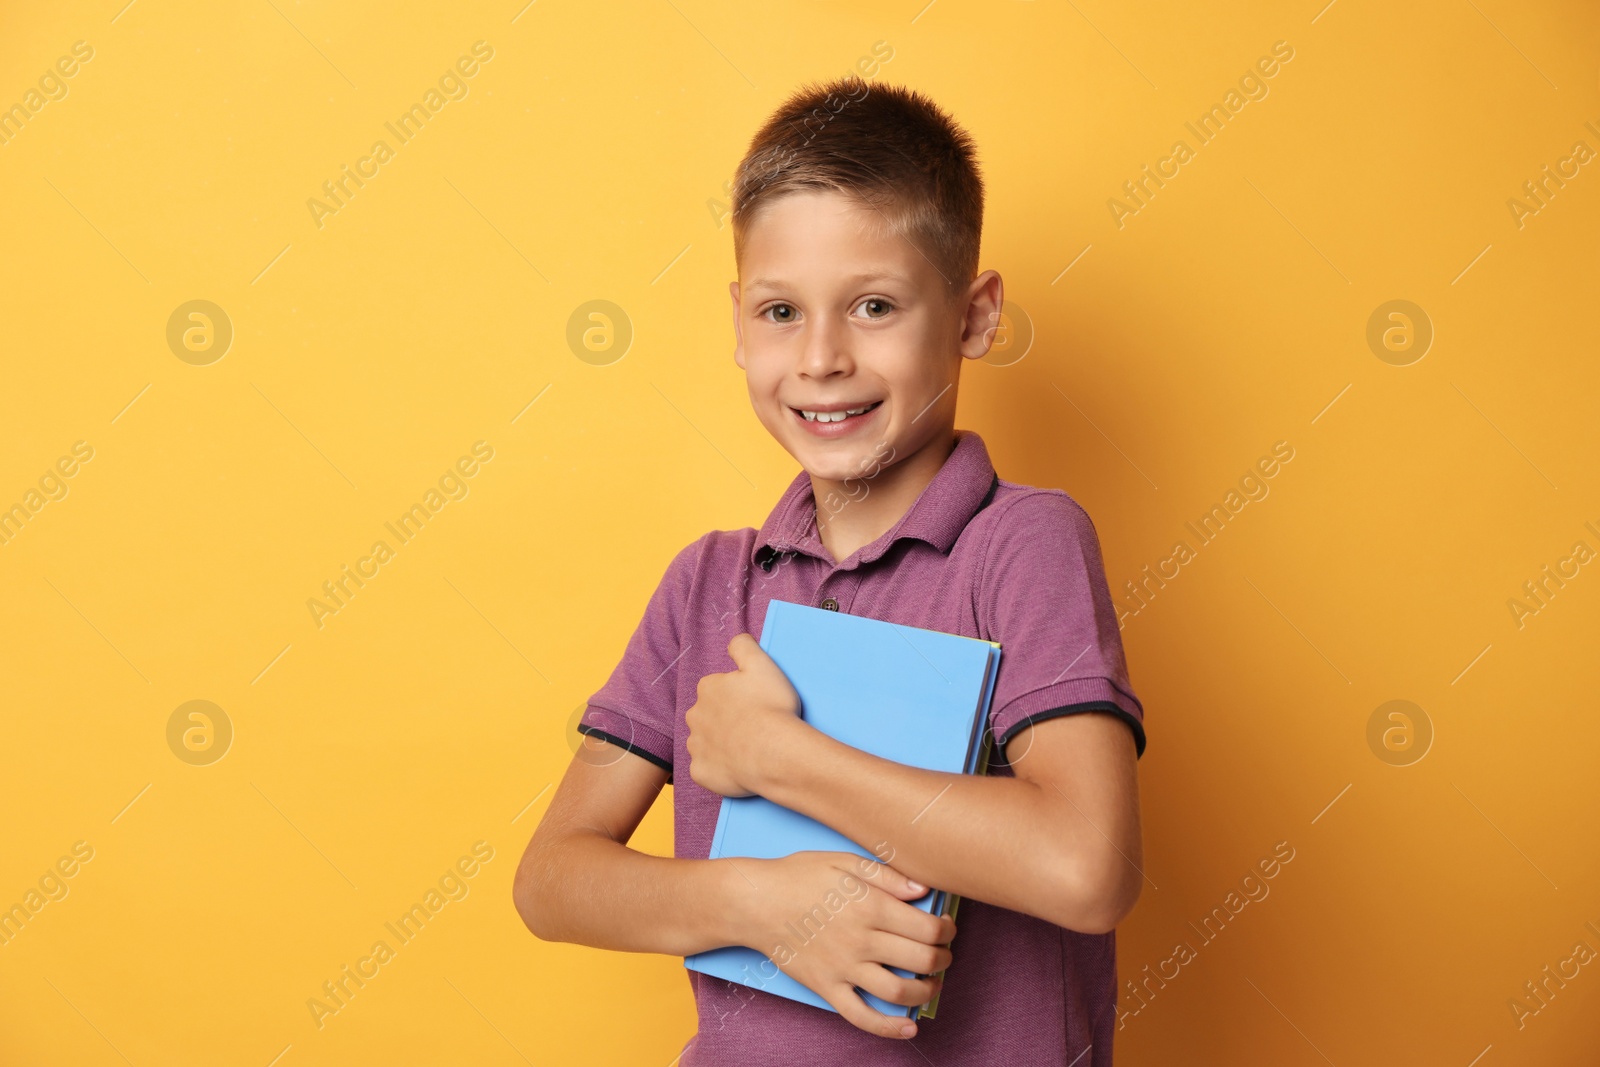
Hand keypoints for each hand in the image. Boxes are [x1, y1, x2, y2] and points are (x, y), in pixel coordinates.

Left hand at [686, 633, 803, 796]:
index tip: (752, 705)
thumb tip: (735, 641)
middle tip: (751, 728)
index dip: (735, 696)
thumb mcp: (762, 664)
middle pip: (707, 715)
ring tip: (747, 750)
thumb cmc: (771, 707)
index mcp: (708, 688)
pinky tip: (737, 768)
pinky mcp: (700, 772)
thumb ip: (744, 646)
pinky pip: (706, 769)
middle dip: (723, 720)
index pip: (716, 688)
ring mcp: (696, 746)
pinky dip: (718, 770)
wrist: (775, 753)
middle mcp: (695, 715)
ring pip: (705, 743)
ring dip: (720, 745)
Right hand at [727, 850, 955, 1039]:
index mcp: (869, 905)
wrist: (754, 902)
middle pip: (920, 959)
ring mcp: (843, 968)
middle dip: (943, 959)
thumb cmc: (798, 876)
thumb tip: (923, 889)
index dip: (946, 930)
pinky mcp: (827, 987)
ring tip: (932, 984)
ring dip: (925, 991)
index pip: (926, 927)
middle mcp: (860, 940)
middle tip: (945, 955)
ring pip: (898, 991)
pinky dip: (888, 1028)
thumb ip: (886, 874)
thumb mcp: (843, 861)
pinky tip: (908, 1028)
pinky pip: (861, 1015)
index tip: (947, 928)